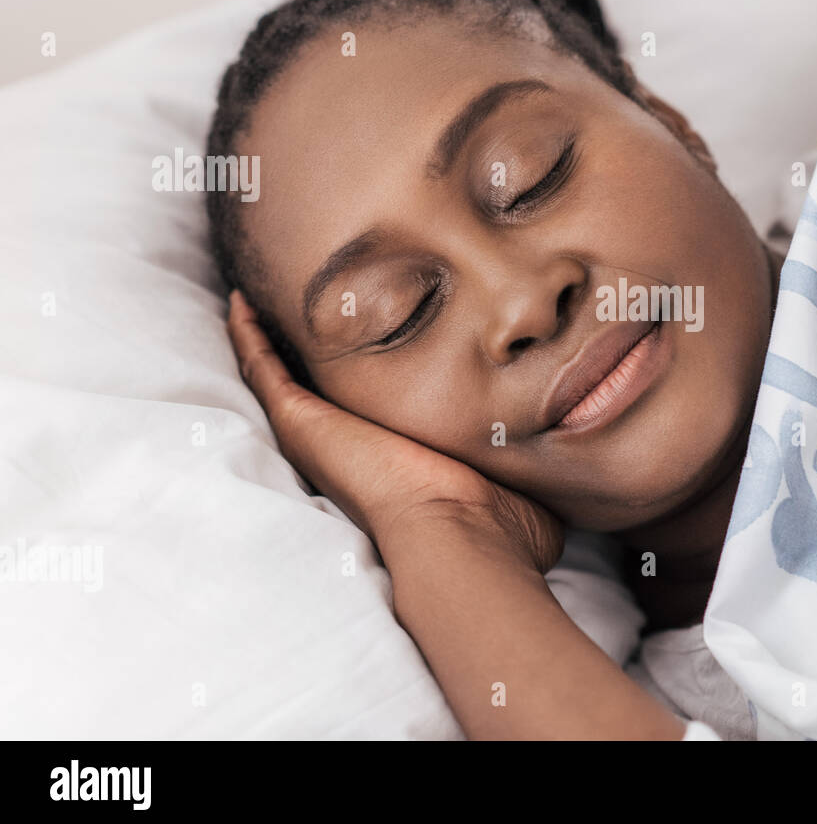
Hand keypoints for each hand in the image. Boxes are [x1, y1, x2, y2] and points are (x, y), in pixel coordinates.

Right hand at [224, 289, 564, 573]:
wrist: (461, 531)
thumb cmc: (498, 523)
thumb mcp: (520, 480)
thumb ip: (533, 464)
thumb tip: (571, 461)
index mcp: (399, 457)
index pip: (377, 409)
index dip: (372, 375)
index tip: (371, 340)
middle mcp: (353, 445)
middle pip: (322, 389)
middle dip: (312, 348)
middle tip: (301, 305)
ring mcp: (321, 432)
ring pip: (282, 375)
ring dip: (270, 336)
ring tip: (257, 292)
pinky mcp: (300, 420)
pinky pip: (262, 369)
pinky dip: (247, 335)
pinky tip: (238, 302)